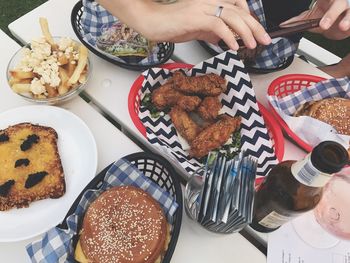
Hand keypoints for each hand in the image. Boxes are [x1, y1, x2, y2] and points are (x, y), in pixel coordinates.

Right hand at [98, 0, 270, 49]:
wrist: (153, 22)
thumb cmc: (171, 25)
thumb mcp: (196, 28)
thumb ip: (210, 32)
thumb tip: (222, 39)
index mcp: (211, 1)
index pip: (238, 6)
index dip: (250, 18)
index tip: (257, 33)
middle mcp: (210, 0)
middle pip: (240, 11)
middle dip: (256, 27)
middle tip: (266, 40)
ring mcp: (203, 7)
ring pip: (233, 17)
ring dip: (246, 32)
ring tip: (253, 45)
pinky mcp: (196, 17)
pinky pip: (218, 26)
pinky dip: (229, 37)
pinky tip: (234, 46)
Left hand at [281, 0, 349, 39]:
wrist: (340, 25)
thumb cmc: (326, 18)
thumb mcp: (312, 17)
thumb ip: (299, 20)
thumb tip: (284, 24)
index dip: (324, 4)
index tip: (316, 11)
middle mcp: (339, 1)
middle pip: (337, 4)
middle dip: (330, 15)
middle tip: (323, 25)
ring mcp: (348, 9)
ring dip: (347, 19)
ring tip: (343, 27)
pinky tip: (348, 28)